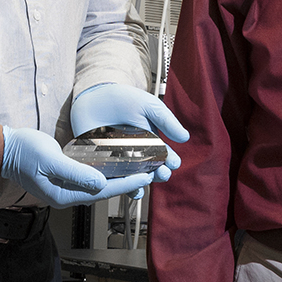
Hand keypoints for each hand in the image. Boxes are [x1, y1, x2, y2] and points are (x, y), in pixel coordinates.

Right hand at [0, 126, 149, 206]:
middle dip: (128, 182)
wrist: (6, 149)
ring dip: (118, 178)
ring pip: (99, 185)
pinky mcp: (66, 176)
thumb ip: (75, 173)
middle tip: (150, 173)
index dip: (126, 184)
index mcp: (64, 196)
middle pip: (104, 191)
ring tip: (138, 169)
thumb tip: (101, 184)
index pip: (102, 193)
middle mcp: (68, 194)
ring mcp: (67, 186)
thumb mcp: (50, 161)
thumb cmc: (24, 154)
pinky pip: (90, 177)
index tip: (145, 177)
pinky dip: (105, 172)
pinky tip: (117, 165)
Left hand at [68, 82, 188, 181]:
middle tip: (163, 173)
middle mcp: (138, 155)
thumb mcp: (149, 106)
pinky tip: (126, 186)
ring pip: (134, 178)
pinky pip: (113, 178)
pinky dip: (120, 184)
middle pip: (152, 170)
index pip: (165, 156)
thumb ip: (166, 121)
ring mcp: (121, 161)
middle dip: (160, 174)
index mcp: (153, 143)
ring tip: (147, 180)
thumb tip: (185, 138)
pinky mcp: (104, 164)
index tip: (174, 163)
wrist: (96, 95)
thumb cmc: (124, 99)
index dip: (171, 161)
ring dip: (142, 182)